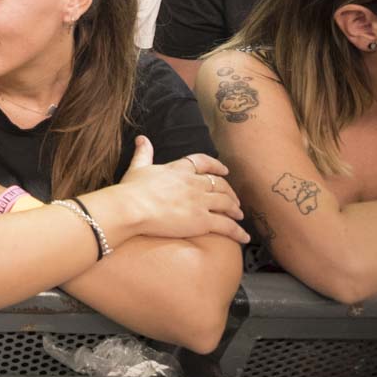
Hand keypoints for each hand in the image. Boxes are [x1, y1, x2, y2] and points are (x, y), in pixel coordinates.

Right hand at [107, 138, 249, 243]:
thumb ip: (143, 153)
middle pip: (220, 185)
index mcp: (179, 169)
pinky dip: (238, 231)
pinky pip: (226, 225)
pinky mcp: (202, 221)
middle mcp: (194, 183)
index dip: (217, 166)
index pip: (204, 163)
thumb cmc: (132, 190)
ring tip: (240, 216)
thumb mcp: (138, 168)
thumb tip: (142, 138)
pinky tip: (244, 237)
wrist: (132, 208)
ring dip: (235, 210)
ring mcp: (200, 202)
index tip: (225, 171)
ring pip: (226, 203)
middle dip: (230, 192)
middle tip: (235, 201)